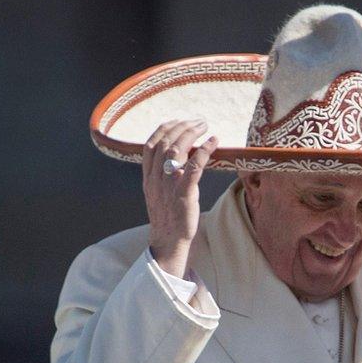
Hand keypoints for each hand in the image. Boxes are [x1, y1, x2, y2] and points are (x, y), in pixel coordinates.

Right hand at [142, 120, 217, 277]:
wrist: (169, 241)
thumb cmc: (168, 218)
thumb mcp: (159, 194)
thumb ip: (162, 176)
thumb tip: (178, 158)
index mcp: (148, 178)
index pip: (150, 145)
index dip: (163, 129)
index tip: (177, 120)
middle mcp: (155, 179)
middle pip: (164, 144)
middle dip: (180, 127)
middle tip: (197, 120)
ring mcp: (168, 186)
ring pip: (175, 152)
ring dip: (190, 134)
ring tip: (203, 126)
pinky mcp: (183, 194)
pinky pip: (193, 168)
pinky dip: (204, 151)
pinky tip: (213, 141)